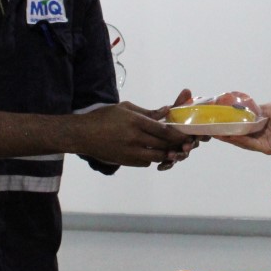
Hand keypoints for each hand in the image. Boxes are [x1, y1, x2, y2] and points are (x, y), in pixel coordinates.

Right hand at [73, 102, 194, 166]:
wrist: (83, 135)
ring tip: (171, 150)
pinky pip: (145, 162)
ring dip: (166, 154)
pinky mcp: (126, 161)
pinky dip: (152, 158)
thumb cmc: (104, 117)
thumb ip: (147, 112)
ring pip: (156, 156)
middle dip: (175, 145)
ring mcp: (130, 151)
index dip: (177, 134)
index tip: (187, 135)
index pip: (162, 130)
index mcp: (135, 121)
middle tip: (185, 144)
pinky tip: (152, 152)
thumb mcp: (125, 108)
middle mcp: (134, 138)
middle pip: (162, 144)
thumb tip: (167, 111)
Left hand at [155, 89, 199, 169]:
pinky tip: (160, 167)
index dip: (203, 136)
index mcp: (192, 130)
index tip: (202, 136)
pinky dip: (165, 165)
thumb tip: (187, 90)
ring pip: (181, 155)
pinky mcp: (169, 157)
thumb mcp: (174, 111)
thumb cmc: (170, 119)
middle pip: (191, 146)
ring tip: (170, 155)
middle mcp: (188, 141)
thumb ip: (180, 103)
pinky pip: (169, 163)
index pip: (202, 134)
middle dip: (188, 147)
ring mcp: (179, 150)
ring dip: (177, 156)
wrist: (151, 129)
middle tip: (185, 146)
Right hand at [221, 101, 270, 154]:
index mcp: (264, 128)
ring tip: (216, 133)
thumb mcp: (268, 108)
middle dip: (228, 133)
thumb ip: (255, 110)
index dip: (233, 124)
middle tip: (213, 129)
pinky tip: (228, 136)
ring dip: (230, 137)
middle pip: (242, 136)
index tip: (221, 121)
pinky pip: (249, 143)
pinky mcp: (266, 148)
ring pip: (243, 141)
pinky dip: (238, 139)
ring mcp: (264, 144)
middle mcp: (263, 137)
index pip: (245, 127)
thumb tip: (242, 108)